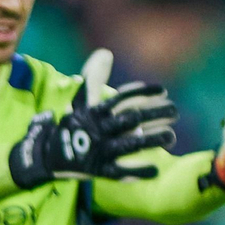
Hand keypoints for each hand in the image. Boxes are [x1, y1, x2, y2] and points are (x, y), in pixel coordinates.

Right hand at [9, 49, 177, 188]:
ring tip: (170, 137)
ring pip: (132, 144)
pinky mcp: (100, 170)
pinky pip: (122, 172)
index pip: (122, 98)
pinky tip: (155, 168)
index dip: (143, 93)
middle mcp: (99, 129)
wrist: (49, 155)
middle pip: (133, 119)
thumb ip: (94, 77)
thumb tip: (105, 53)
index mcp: (95, 111)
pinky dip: (139, 171)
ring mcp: (100, 150)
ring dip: (154, 140)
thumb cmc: (74, 124)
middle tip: (174, 112)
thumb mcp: (80, 100)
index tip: (163, 91)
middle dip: (157, 114)